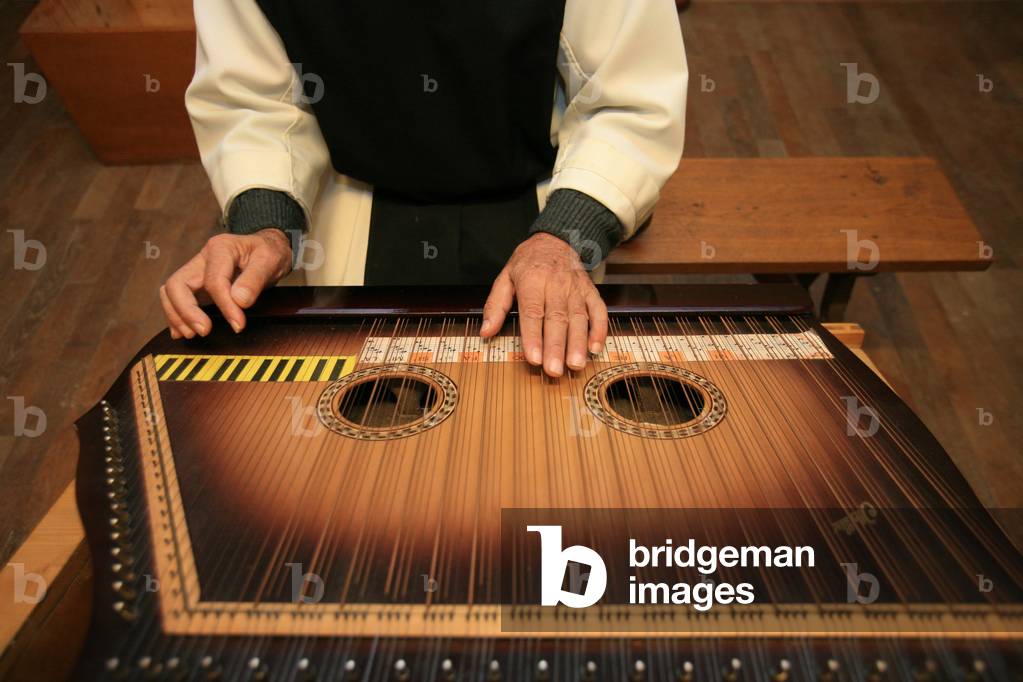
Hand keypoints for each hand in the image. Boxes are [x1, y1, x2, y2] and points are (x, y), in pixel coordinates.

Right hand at [160, 229, 291, 338]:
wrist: (268, 248)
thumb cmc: (269, 252)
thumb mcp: (270, 261)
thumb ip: (255, 279)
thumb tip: (239, 300)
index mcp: (220, 248)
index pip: (214, 280)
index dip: (225, 305)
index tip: (238, 324)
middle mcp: (202, 259)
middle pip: (177, 284)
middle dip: (186, 311)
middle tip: (204, 331)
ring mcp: (196, 272)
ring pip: (170, 292)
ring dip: (177, 315)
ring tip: (192, 334)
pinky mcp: (197, 285)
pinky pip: (176, 299)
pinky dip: (177, 316)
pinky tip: (184, 332)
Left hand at [481, 232, 607, 376]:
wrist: (556, 240)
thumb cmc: (528, 263)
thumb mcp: (505, 277)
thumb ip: (496, 305)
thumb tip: (486, 332)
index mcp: (532, 279)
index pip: (533, 311)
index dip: (533, 336)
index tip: (534, 358)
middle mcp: (557, 284)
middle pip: (557, 318)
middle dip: (556, 347)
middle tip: (554, 370)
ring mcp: (576, 288)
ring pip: (579, 318)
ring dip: (578, 343)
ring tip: (575, 365)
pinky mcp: (590, 292)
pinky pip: (599, 311)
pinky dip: (599, 330)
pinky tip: (595, 349)